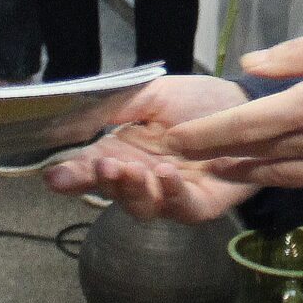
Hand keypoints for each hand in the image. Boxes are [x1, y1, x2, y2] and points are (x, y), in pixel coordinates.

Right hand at [43, 75, 256, 221]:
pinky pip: (182, 208)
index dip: (71, 174)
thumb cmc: (198, 100)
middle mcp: (142, 178)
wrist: (249, 104)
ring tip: (132, 169)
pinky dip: (171, 195)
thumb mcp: (151, 94)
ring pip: (141, 206)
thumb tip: (67, 120)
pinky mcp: (201, 204)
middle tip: (100, 166)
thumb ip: (114, 107)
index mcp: (124, 151)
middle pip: (111, 192)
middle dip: (101, 183)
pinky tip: (166, 174)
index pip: (90, 168)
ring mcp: (170, 195)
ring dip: (132, 191)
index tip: (54, 175)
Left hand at [157, 23, 302, 191]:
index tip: (176, 137)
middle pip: (255, 154)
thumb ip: (296, 53)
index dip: (207, 133)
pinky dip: (283, 174)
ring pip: (280, 173)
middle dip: (214, 154)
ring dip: (244, 170)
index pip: (247, 124)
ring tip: (216, 166)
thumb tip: (251, 64)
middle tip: (179, 155)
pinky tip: (270, 168)